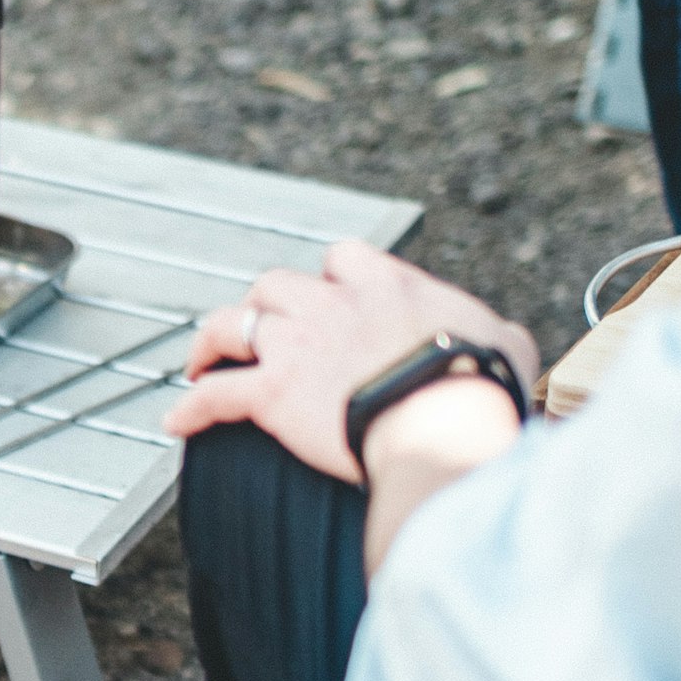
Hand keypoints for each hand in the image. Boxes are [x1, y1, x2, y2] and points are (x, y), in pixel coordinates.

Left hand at [162, 239, 541, 484]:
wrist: (443, 415)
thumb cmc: (481, 383)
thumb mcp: (505, 342)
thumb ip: (494, 332)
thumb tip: (504, 344)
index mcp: (385, 283)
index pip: (341, 258)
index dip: (329, 279)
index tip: (329, 299)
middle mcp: (331, 302)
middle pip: (275, 285)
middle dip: (263, 306)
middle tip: (259, 332)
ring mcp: (297, 344)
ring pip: (233, 324)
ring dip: (212, 342)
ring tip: (200, 364)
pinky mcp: (273, 393)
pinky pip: (218, 395)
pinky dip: (193, 408)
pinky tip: (176, 422)